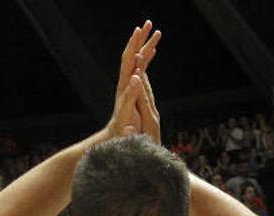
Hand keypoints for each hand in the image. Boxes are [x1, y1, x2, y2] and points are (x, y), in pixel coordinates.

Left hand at [107, 21, 160, 138]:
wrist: (117, 134)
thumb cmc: (123, 127)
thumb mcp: (127, 112)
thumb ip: (131, 94)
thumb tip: (136, 76)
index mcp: (125, 85)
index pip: (128, 60)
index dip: (134, 45)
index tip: (139, 32)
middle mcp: (126, 81)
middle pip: (133, 55)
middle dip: (140, 39)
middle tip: (149, 23)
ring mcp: (130, 83)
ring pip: (138, 59)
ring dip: (145, 44)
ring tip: (155, 31)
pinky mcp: (134, 86)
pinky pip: (141, 67)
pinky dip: (147, 57)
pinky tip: (154, 50)